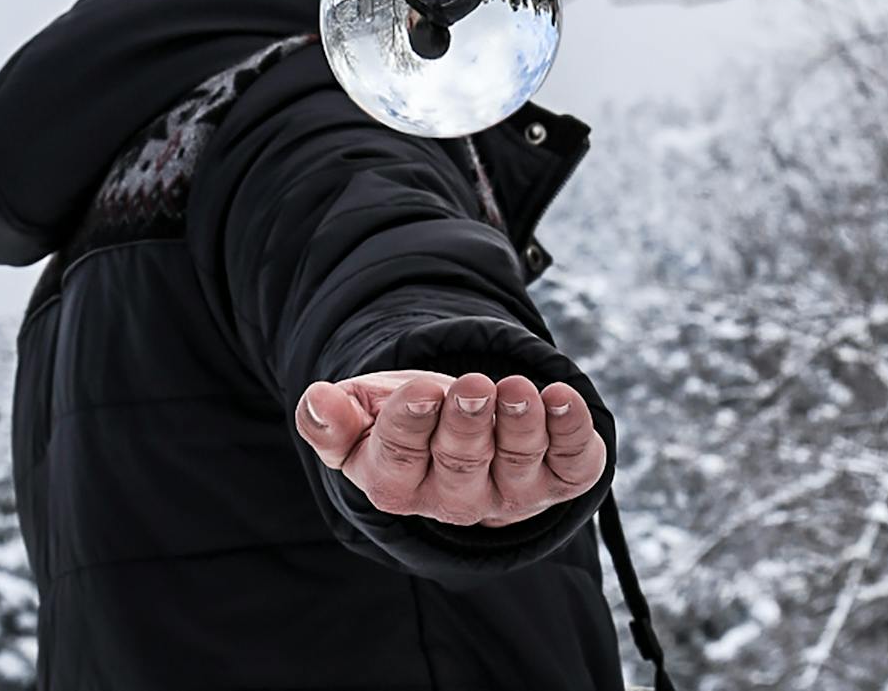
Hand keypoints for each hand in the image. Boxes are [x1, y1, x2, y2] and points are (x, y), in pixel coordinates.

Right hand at [294, 369, 605, 527]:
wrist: (466, 426)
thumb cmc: (407, 416)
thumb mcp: (362, 413)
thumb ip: (333, 416)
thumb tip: (315, 400)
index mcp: (397, 485)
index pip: (399, 461)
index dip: (411, 425)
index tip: (422, 391)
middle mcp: (454, 500)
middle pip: (461, 467)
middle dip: (469, 424)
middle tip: (474, 386)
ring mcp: (510, 494)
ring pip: (516, 466)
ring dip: (521, 425)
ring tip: (518, 387)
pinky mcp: (558, 480)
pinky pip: (571, 466)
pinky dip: (572, 432)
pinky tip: (564, 398)